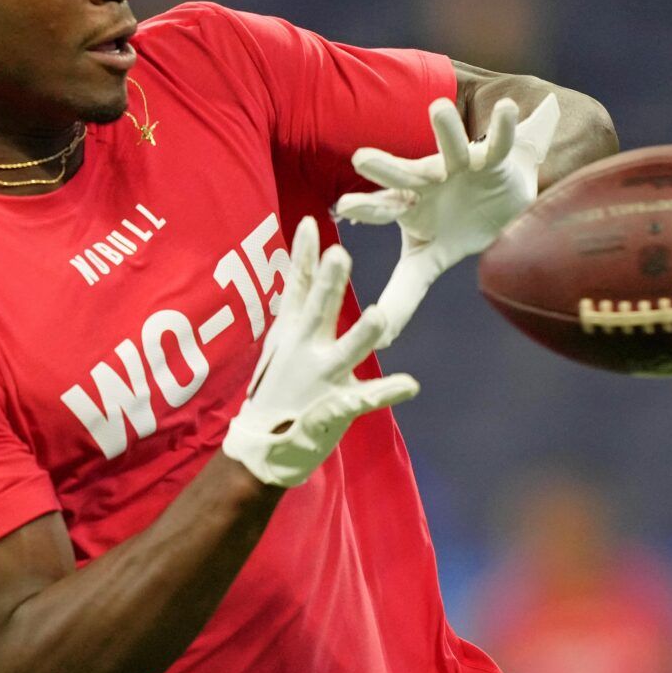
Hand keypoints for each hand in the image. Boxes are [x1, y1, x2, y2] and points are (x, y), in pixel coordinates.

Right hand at [222, 216, 419, 487]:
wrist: (260, 450)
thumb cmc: (275, 391)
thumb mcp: (279, 344)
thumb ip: (295, 308)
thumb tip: (301, 268)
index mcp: (292, 333)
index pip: (298, 287)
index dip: (303, 255)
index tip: (311, 222)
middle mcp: (304, 351)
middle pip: (318, 310)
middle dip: (329, 284)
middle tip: (340, 254)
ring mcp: (320, 380)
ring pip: (345, 352)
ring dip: (360, 335)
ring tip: (378, 317)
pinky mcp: (334, 410)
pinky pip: (365, 399)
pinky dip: (386, 392)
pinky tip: (410, 384)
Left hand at [335, 93, 559, 343]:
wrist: (502, 200)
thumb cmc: (455, 226)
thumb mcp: (428, 260)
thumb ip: (403, 293)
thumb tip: (382, 337)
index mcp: (409, 205)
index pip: (382, 208)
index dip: (364, 209)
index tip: (341, 208)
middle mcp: (429, 180)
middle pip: (405, 173)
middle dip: (384, 166)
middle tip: (360, 159)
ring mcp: (461, 165)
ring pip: (451, 145)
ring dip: (445, 129)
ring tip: (437, 107)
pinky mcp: (495, 157)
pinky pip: (500, 140)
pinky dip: (503, 125)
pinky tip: (505, 108)